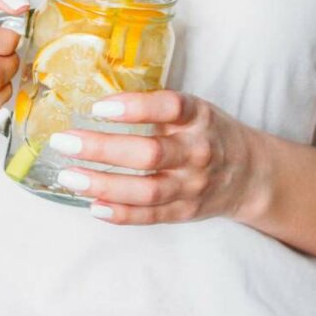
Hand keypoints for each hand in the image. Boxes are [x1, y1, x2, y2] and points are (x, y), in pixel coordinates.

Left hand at [48, 91, 258, 224]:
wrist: (250, 174)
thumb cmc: (208, 133)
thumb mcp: (192, 110)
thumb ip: (155, 107)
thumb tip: (95, 99)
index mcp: (199, 117)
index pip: (170, 107)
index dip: (135, 107)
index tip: (98, 107)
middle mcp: (198, 151)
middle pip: (150, 153)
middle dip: (102, 148)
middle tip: (64, 141)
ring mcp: (193, 185)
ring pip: (147, 189)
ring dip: (103, 184)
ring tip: (69, 176)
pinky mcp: (185, 211)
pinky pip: (151, 216)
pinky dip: (121, 213)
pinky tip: (93, 205)